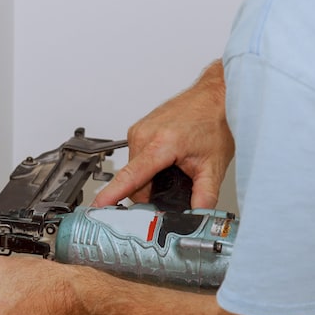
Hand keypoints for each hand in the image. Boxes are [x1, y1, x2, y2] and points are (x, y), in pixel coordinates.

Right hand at [92, 60, 234, 209]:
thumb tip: (198, 218)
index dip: (112, 195)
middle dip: (151, 192)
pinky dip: (148, 165)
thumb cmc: (215, 122)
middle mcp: (144, 135)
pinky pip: (136, 158)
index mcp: (161, 144)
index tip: (98, 206)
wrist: (215, 96)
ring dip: (150, 178)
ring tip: (173, 168)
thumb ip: (205, 196)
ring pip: (134, 171)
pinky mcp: (138, 129)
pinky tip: (167, 159)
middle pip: (134, 182)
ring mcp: (138, 131)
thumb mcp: (214, 166)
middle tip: (174, 189)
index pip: (130, 177)